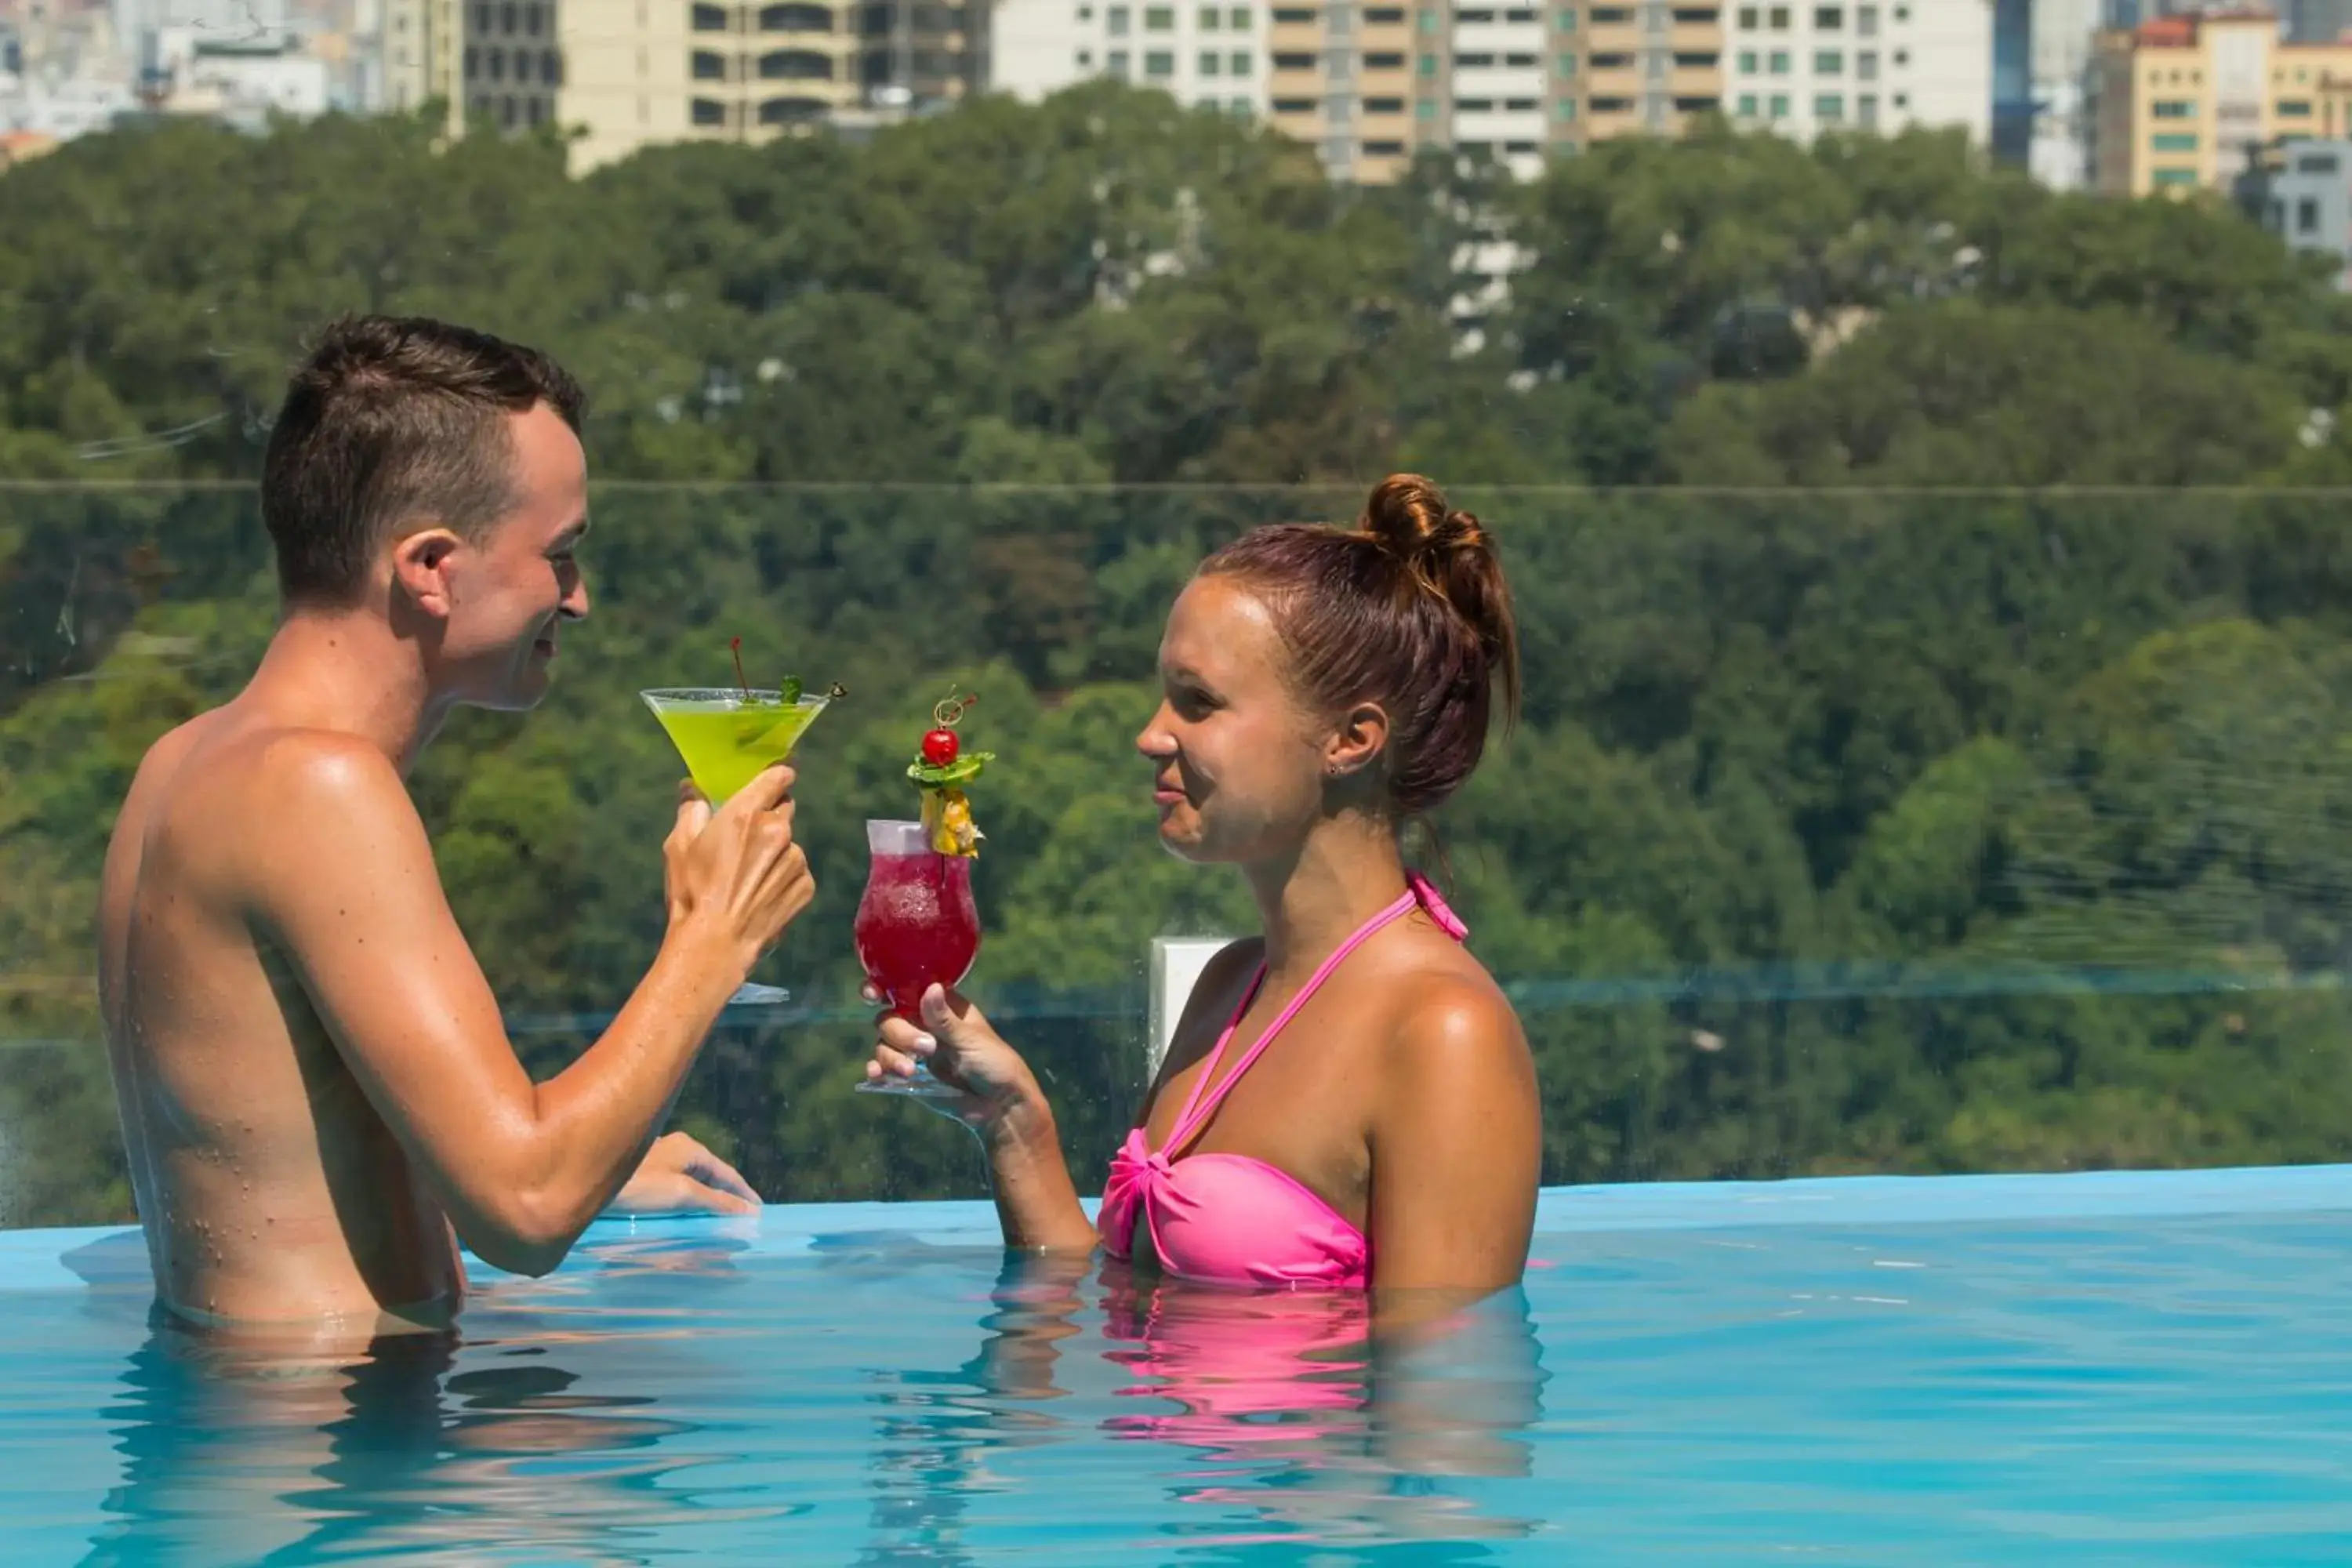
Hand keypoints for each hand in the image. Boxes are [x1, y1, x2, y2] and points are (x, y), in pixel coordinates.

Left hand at [610, 1131, 760, 1216]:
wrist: (589, 1179)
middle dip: (727, 1195)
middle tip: (741, 1216)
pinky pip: (675, 1185)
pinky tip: (686, 1211)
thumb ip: (716, 1201)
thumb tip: (747, 1210)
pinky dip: (687, 1198)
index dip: (744, 1193)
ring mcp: (658, 1158)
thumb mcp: (682, 1194)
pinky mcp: (643, 1171)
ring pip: (692, 1179)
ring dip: (706, 1197)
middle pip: (710, 1174)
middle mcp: (676, 1148)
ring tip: (718, 1217)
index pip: (727, 1173)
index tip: (759, 1211)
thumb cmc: (640, 1187)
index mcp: (690, 1148)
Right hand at [663, 766, 814, 969]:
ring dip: (775, 852)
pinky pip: (796, 872)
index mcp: (746, 813)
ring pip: (789, 845)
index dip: (779, 774)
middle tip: (747, 839)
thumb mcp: (678, 846)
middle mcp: (778, 830)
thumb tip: (692, 789)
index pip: (779, 776)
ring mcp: (796, 859)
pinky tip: (760, 895)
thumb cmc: (692, 892)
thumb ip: (691, 810)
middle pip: (784, 809)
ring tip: (748, 879)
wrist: (716, 943)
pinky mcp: (806, 885)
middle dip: (769, 817)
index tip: (777, 776)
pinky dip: (783, 878)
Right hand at [866, 982, 1044, 1133]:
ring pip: (884, 1043)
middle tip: (927, 1049)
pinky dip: (877, 1069)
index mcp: (941, 1007)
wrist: (998, 1106)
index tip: (872, 994)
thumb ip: (945, 1020)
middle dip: (900, 1033)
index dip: (884, 988)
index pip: (907, 989)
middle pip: (890, 1018)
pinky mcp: (908, 1075)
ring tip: (910, 1072)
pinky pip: (883, 1067)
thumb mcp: (971, 1040)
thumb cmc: (995, 1064)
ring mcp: (914, 1050)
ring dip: (891, 1056)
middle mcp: (923, 1024)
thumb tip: (930, 987)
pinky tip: (877, 1076)